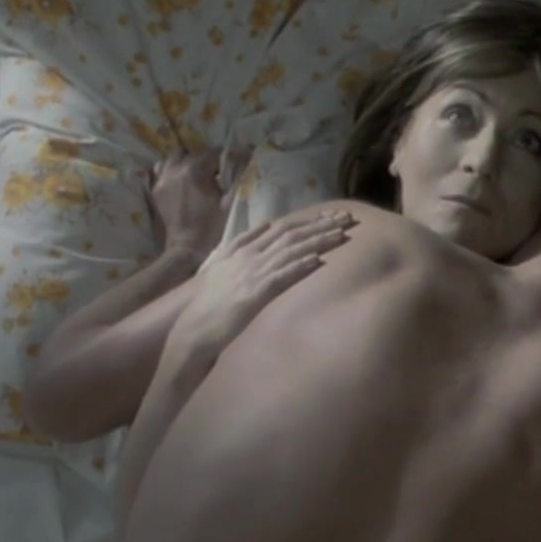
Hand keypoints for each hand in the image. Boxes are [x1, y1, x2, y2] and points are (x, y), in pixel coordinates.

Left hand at [146, 149, 236, 257]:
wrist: (187, 250)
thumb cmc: (211, 228)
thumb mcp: (229, 203)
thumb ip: (237, 178)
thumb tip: (245, 159)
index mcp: (194, 171)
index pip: (212, 153)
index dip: (225, 157)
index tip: (234, 163)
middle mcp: (175, 170)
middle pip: (193, 153)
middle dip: (206, 159)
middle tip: (217, 171)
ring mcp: (162, 180)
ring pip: (173, 158)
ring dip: (186, 161)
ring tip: (197, 173)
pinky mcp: (156, 191)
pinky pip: (160, 170)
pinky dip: (170, 169)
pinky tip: (180, 179)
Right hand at [176, 209, 357, 351]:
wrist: (193, 326)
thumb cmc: (206, 302)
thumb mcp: (218, 267)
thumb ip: (236, 248)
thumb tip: (259, 230)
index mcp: (242, 248)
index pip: (281, 227)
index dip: (307, 219)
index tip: (329, 214)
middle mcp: (249, 255)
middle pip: (291, 233)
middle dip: (321, 224)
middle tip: (347, 217)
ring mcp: (252, 272)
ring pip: (291, 250)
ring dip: (319, 241)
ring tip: (342, 234)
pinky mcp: (255, 293)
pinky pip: (282, 275)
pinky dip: (301, 266)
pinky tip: (319, 261)